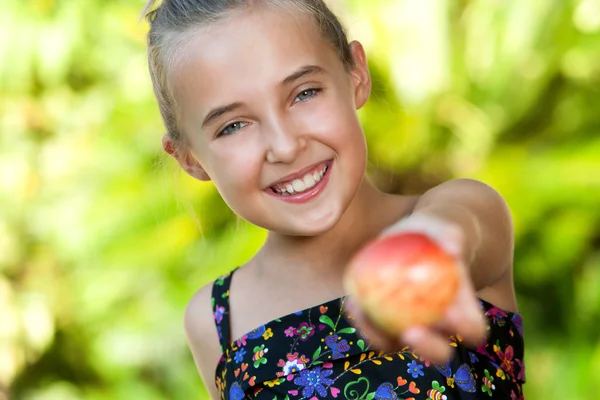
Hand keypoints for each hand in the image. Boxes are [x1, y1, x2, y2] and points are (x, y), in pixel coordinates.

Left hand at [345, 214, 486, 363]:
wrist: (410, 242)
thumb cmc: (431, 234)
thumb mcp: (439, 226)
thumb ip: (448, 234)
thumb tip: (453, 248)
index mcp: (464, 313)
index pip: (473, 331)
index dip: (465, 329)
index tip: (448, 312)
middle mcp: (440, 330)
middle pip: (440, 353)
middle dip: (427, 348)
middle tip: (409, 330)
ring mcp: (411, 332)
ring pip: (398, 346)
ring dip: (379, 335)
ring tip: (364, 311)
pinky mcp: (384, 327)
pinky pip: (374, 330)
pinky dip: (363, 319)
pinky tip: (353, 301)